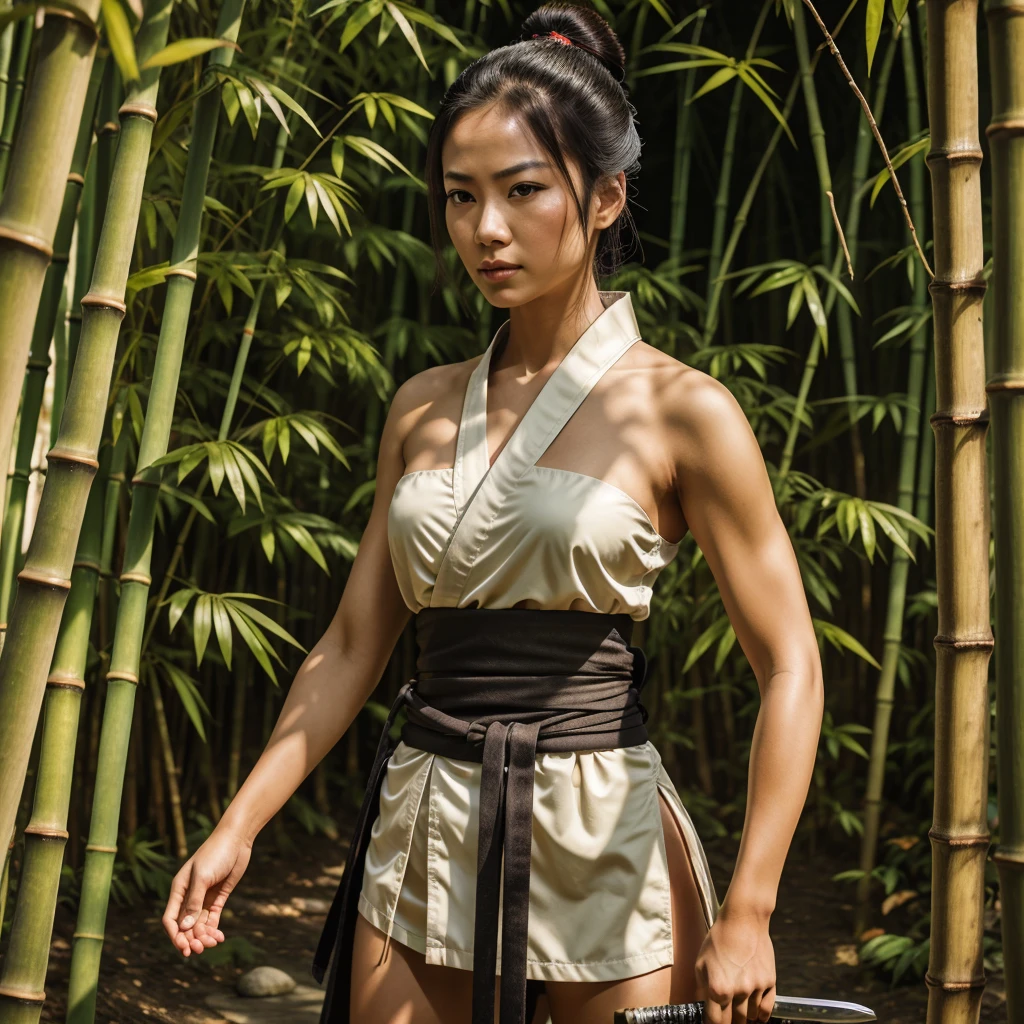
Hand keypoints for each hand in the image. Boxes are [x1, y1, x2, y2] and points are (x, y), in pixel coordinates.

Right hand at [162, 823, 252, 956]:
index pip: (171, 919)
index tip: (183, 947)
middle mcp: (189, 896)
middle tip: (199, 950)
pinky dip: (214, 929)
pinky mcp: (218, 898)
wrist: (237, 839)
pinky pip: (212, 918)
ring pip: (199, 924)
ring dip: (203, 936)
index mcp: (179, 890)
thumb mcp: (203, 877)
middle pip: (185, 925)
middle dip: (190, 939)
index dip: (175, 935)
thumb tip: (184, 927)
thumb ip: (194, 901)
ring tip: (213, 943)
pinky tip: (219, 938)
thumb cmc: (216, 853)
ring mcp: (203, 898)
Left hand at [694, 906, 775, 1022]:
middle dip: (728, 1023)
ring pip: (750, 1017)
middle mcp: (738, 992)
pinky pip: (766, 1009)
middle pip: (734, 1022)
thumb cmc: (719, 939)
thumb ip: (702, 988)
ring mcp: (756, 988)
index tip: (712, 1023)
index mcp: (718, 988)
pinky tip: (756, 1016)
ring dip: (744, 1017)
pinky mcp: (769, 982)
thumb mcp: (701, 962)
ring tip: (739, 1012)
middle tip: (726, 1018)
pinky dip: (761, 1016)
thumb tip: (704, 1006)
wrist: (743, 920)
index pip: (715, 1021)